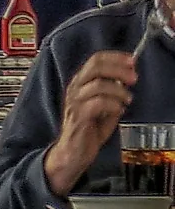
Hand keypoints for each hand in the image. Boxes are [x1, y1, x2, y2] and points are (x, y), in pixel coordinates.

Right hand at [47, 51, 138, 195]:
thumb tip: (126, 79)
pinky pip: (99, 103)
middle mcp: (75, 88)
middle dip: (119, 70)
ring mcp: (75, 101)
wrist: (74, 150)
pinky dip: (113, 105)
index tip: (131, 61)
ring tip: (127, 101)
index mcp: (80, 83)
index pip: (95, 60)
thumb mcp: (104, 104)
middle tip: (134, 79)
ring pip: (99, 84)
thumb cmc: (89, 128)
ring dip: (119, 92)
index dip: (115, 58)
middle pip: (96, 67)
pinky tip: (117, 111)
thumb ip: (112, 91)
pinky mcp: (79, 115)